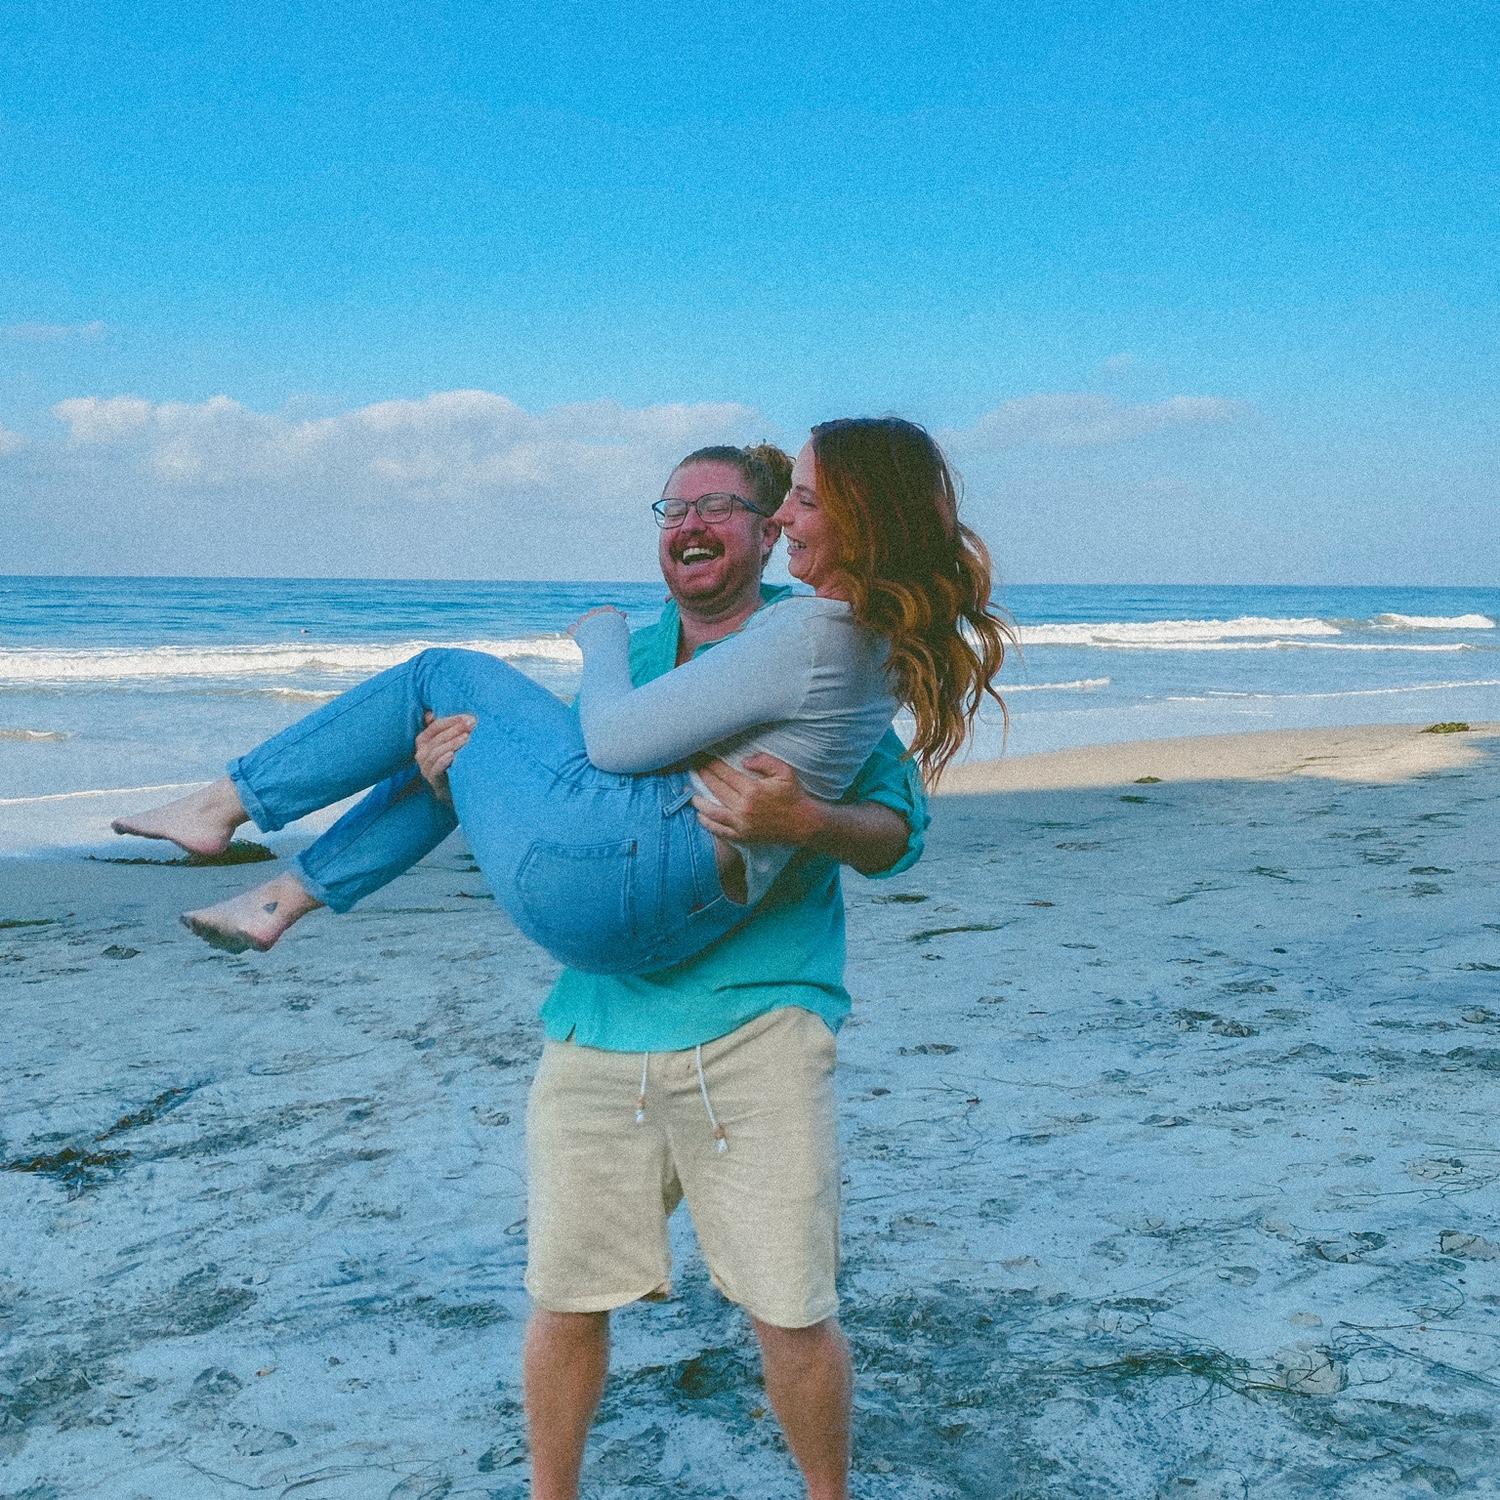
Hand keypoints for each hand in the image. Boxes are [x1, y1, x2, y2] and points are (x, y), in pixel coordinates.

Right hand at [415, 710, 474, 804]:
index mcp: (424, 741)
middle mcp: (421, 753)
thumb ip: (444, 729)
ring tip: (466, 737)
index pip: (436, 726)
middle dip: (456, 729)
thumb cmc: (450, 762)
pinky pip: (435, 769)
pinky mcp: (432, 780)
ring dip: (452, 743)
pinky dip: (443, 761)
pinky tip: (452, 755)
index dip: (452, 720)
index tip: (469, 717)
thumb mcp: (447, 744)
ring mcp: (425, 767)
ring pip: (436, 752)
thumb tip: (430, 713)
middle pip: (438, 737)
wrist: (452, 790)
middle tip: (472, 723)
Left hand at [566, 605, 626, 638]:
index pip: (608, 609)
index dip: (609, 616)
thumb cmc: (618, 638)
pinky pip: (571, 628)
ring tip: (590, 636)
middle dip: (595, 620)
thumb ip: (620, 619)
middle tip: (600, 631)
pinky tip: (577, 635)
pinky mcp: (576, 631)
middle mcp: (595, 613)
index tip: (611, 624)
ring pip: (582, 619)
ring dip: (584, 625)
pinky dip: (573, 631)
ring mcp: (584, 621)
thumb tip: (623, 613)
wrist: (607, 645)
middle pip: (593, 613)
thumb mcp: (622, 627)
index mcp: (607, 610)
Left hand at [693, 754, 831, 846]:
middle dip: (704, 777)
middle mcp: (744, 807)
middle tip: (695, 769)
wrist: (804, 823)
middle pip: (716, 789)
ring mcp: (742, 824)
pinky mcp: (743, 836)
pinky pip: (720, 830)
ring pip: (712, 812)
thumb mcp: (784, 771)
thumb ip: (764, 761)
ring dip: (699, 802)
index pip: (725, 774)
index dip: (712, 765)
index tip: (704, 758)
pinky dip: (708, 824)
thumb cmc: (794, 795)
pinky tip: (701, 816)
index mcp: (753, 790)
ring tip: (691, 794)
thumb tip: (743, 761)